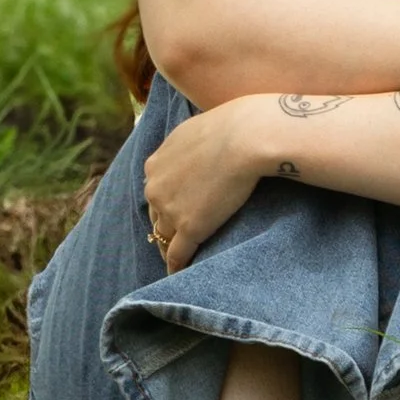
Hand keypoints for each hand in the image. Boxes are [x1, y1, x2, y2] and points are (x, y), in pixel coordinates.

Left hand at [143, 96, 278, 271]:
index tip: (175, 207)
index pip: (156, 190)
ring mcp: (171, 210)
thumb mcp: (193, 129)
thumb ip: (184, 146)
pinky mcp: (190, 228)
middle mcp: (156, 188)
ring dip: (168, 247)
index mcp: (155, 164)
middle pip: (156, 214)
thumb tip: (190, 148)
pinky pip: (177, 254)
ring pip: (163, 236)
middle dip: (164, 224)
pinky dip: (176, 266)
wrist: (245, 137)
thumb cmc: (229, 125)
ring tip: (176, 259)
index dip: (165, 200)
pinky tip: (179, 273)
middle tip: (174, 236)